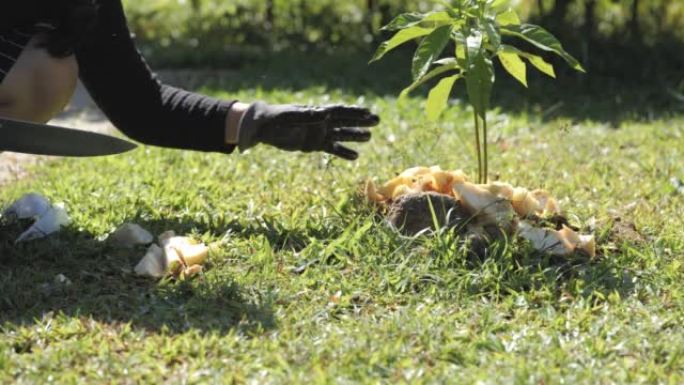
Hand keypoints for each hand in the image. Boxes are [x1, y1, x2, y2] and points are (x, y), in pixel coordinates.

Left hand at [238, 101, 379, 159]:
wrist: (261, 128)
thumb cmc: (273, 119)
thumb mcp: (288, 117)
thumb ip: (306, 116)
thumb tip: (324, 114)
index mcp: (316, 113)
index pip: (339, 111)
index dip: (354, 112)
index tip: (368, 112)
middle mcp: (320, 122)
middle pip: (344, 121)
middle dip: (360, 121)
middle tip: (377, 121)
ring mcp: (318, 133)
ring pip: (341, 134)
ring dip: (354, 135)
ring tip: (369, 137)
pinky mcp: (313, 145)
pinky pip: (332, 149)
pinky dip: (343, 152)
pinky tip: (355, 156)